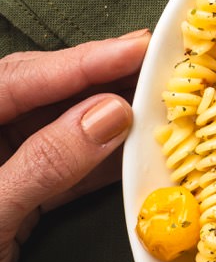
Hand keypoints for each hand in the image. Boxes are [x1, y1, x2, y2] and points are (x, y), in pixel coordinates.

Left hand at [0, 31, 150, 261]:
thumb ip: (45, 162)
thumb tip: (109, 113)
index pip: (16, 80)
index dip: (80, 62)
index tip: (137, 48)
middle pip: (35, 96)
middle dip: (93, 81)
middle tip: (154, 67)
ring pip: (52, 134)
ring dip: (102, 122)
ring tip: (155, 104)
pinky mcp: (7, 213)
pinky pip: (57, 175)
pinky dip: (95, 165)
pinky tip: (131, 156)